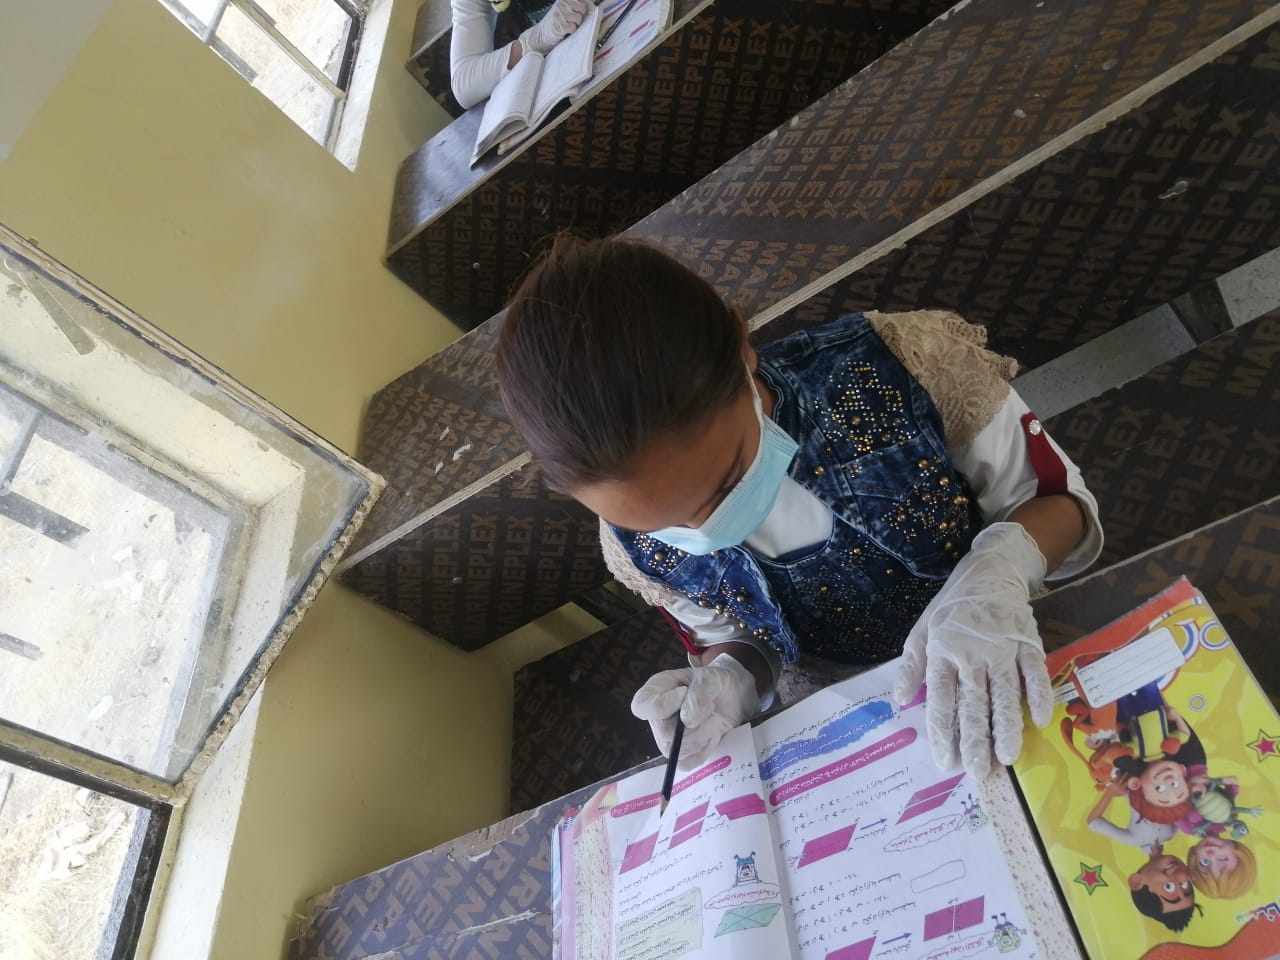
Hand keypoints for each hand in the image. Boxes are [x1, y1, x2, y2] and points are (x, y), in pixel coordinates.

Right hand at [519, 0, 590, 54]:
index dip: (582, 7)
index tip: (579, 11)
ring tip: (568, 24)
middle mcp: (561, 5)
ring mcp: (560, 15)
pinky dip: (571, 30)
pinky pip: (573, 27)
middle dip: (580, 15)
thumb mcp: (563, 8)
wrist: (541, 34)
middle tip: (572, 19)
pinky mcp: (560, 26)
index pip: (581, 1)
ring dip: (576, 23)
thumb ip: (575, 5)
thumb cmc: (556, 21)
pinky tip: (566, 30)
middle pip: (582, 9)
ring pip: (578, 18)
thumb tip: (590, 6)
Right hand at [631, 654, 758, 768]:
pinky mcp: (681, 754)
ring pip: (679, 750)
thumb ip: (699, 693)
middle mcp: (656, 718)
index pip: (642, 707)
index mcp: (654, 692)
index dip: (663, 705)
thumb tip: (688, 721)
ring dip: (704, 734)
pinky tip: (713, 733)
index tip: (684, 692)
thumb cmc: (716, 682)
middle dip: (695, 722)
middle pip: (664, 733)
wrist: (732, 697)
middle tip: (711, 706)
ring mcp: (666, 739)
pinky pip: (688, 762)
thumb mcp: (712, 677)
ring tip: (714, 718)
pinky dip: (705, 749)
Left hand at [892, 522, 1054, 777]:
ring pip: (1005, 694)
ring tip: (1007, 759)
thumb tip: (899, 701)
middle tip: (977, 773)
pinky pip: (1035, 673)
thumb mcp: (921, 630)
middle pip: (974, 704)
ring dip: (1007, 728)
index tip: (944, 762)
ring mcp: (1002, 649)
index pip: (940, 700)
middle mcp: (971, 654)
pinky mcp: (1028, 642)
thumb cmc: (952, 607)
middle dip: (975, 741)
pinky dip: (1039, 696)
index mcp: (942, 653)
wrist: (990, 571)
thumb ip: (911, 667)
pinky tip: (1041, 721)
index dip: (942, 732)